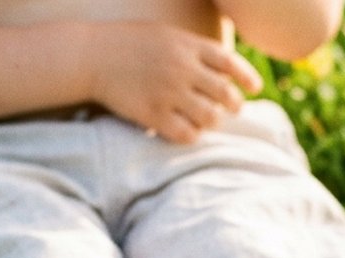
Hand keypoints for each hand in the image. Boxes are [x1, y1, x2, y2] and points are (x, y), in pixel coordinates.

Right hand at [89, 22, 263, 142]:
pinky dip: (192, 135)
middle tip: (229, 110)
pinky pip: (187, 134)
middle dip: (233, 106)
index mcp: (188, 46)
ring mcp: (169, 92)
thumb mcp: (165, 35)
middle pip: (226, 95)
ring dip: (212, 122)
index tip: (254, 89)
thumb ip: (193, 49)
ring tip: (205, 120)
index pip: (230, 63)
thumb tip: (222, 68)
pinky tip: (186, 130)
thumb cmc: (128, 44)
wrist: (90, 55)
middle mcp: (183, 69)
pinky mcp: (153, 114)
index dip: (247, 78)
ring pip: (210, 118)